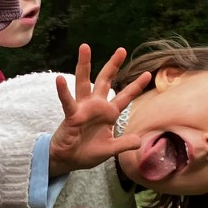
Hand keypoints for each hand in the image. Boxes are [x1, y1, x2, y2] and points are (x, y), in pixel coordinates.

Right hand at [49, 45, 148, 176]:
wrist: (69, 160)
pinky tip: (60, 79)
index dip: (135, 86)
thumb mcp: (110, 149)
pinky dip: (63, 91)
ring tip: (85, 47)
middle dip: (113, 65)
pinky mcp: (71, 115)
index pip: (124, 97)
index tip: (147, 74)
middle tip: (122, 50)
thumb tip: (139, 141)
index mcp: (108, 113)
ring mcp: (82, 108)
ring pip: (83, 82)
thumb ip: (124, 144)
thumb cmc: (87, 152)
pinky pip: (67, 101)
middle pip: (105, 81)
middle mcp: (96, 106)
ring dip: (84, 65)